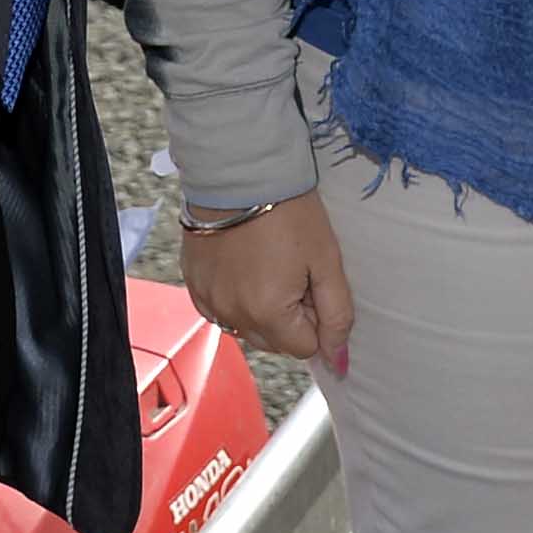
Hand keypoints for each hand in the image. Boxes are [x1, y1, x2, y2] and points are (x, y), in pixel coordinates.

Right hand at [178, 190, 352, 374]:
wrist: (240, 171)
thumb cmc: (289, 212)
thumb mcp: (326, 260)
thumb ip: (336, 315)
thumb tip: (338, 361)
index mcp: (268, 314)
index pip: (304, 348)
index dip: (315, 317)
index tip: (311, 280)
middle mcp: (233, 315)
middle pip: (274, 342)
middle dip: (289, 317)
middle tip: (292, 269)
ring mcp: (208, 301)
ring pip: (246, 329)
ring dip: (261, 310)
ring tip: (267, 264)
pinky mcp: (193, 285)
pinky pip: (220, 311)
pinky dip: (235, 298)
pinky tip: (242, 267)